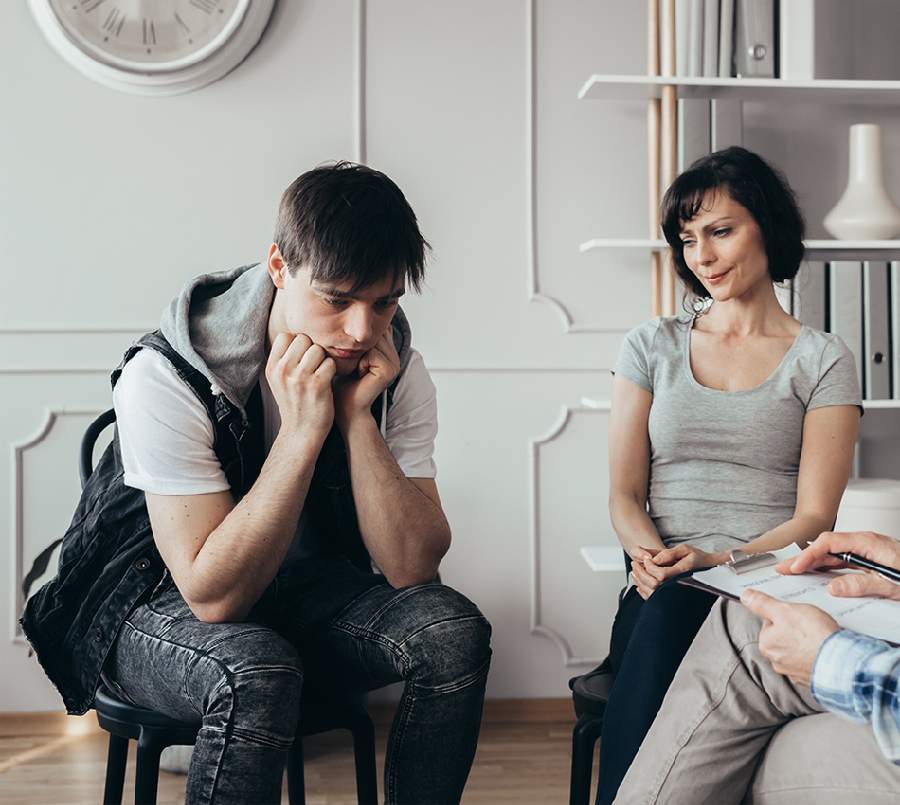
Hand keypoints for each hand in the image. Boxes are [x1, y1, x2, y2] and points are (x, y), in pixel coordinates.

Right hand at [265, 333, 334, 440]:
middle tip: (314, 367)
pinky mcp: (317, 384)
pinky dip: (332, 371)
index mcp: (272, 367)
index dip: (298, 343)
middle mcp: (283, 370)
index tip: (302, 358)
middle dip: (312, 349)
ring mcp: (299, 377)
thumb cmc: (295, 403)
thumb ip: (284, 358)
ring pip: (318, 349)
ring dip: (323, 360)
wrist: (301, 432)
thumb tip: (296, 333)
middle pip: (304, 339)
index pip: (286, 335)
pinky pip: (330, 363)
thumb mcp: (279, 380)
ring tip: (320, 374)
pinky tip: (327, 382)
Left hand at [334, 330, 399, 431]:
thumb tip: (348, 318)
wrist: (345, 406)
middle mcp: (393, 355)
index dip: (357, 336)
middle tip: (351, 363)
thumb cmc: (342, 382)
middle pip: (373, 332)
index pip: (373, 327)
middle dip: (357, 344)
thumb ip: (354, 338)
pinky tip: (358, 374)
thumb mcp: (347, 355)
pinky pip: (372, 352)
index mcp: (386, 350)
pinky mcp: (389, 370)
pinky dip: (360, 361)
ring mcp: (394, 363)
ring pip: (372, 341)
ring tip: (355, 369)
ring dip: (357, 353)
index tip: (348, 353)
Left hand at [635, 544, 723, 595]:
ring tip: (634, 571)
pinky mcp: (671, 597)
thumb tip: (652, 559)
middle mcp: (679, 586)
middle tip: (634, 563)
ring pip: (652, 593)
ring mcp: (675, 594)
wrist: (710, 570)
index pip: (660, 574)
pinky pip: (654, 598)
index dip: (649, 566)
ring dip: (639, 581)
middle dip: (640, 573)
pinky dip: (643, 591)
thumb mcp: (684, 549)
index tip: (646, 558)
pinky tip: (639, 584)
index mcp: (683, 573)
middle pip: (654, 584)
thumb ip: (667, 553)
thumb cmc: (697, 558)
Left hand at [740, 589, 838, 685]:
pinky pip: (811, 662)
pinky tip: (824, 650)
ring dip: (806, 644)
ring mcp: (794, 672)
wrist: (842, 662)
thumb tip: (746, 596)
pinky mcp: (811, 678)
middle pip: (783, 637)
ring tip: (819, 638)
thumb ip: (762, 603)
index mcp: (766, 644)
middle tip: (809, 625)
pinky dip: (816, 656)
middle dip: (795, 630)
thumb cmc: (813, 636)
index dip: (784, 615)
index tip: (796, 614)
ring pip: (798, 651)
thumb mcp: (784, 610)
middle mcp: (777, 661)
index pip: (770, 623)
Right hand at [776, 530, 899, 601]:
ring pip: (834, 553)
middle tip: (783, 568)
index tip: (795, 568)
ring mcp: (868, 551)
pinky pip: (843, 560)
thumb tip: (833, 587)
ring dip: (813, 562)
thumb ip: (861, 585)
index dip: (809, 555)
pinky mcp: (871, 560)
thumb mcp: (892, 587)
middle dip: (804, 557)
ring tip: (793, 572)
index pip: (830, 542)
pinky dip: (827, 566)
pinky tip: (817, 575)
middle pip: (828, 546)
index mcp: (870, 544)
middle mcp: (867, 544)